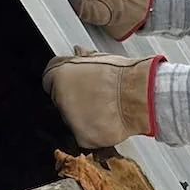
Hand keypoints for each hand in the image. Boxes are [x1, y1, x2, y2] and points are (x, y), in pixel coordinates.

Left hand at [43, 48, 161, 148]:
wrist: (140, 95)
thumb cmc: (124, 75)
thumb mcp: (101, 58)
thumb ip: (83, 58)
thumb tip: (78, 52)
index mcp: (59, 74)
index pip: (49, 80)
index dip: (65, 82)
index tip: (76, 84)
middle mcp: (60, 97)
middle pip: (60, 101)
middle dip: (74, 100)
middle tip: (96, 97)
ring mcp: (69, 119)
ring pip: (72, 120)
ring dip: (84, 117)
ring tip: (106, 109)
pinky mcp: (82, 137)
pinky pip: (85, 136)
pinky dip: (95, 132)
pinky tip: (108, 122)